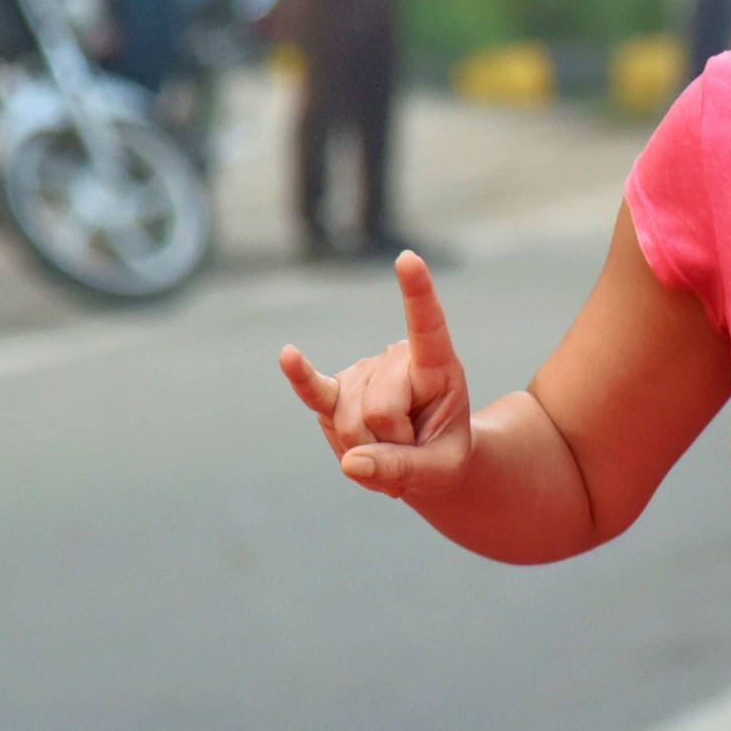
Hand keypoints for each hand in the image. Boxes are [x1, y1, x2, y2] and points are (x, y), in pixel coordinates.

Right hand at [280, 251, 473, 499]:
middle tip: (409, 450)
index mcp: (438, 366)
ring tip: (389, 450)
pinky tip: (289, 355)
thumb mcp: (442, 471)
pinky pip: (314, 389)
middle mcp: (396, 359)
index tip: (408, 259)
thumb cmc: (442, 456)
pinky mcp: (334, 391)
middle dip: (391, 446)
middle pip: (379, 413)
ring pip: (351, 424)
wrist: (425, 459)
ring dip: (367, 451)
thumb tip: (352, 463)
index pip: (427, 325)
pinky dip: (300, 377)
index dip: (418, 294)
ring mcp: (363, 372)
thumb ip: (405, 469)